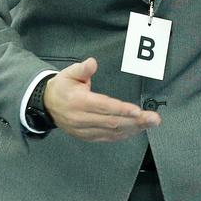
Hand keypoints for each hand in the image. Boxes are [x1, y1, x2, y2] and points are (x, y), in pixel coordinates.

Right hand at [44, 58, 160, 141]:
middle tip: (154, 118)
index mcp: (78, 102)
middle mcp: (81, 119)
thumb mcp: (68, 73)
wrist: (46, 105)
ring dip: (134, 129)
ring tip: (150, 123)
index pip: (103, 106)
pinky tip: (136, 130)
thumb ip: (82, 69)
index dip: (121, 109)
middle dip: (136, 121)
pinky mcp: (87, 137)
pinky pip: (108, 138)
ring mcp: (84, 130)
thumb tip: (92, 62)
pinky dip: (124, 135)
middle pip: (112, 121)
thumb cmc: (62, 87)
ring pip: (112, 132)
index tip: (137, 110)